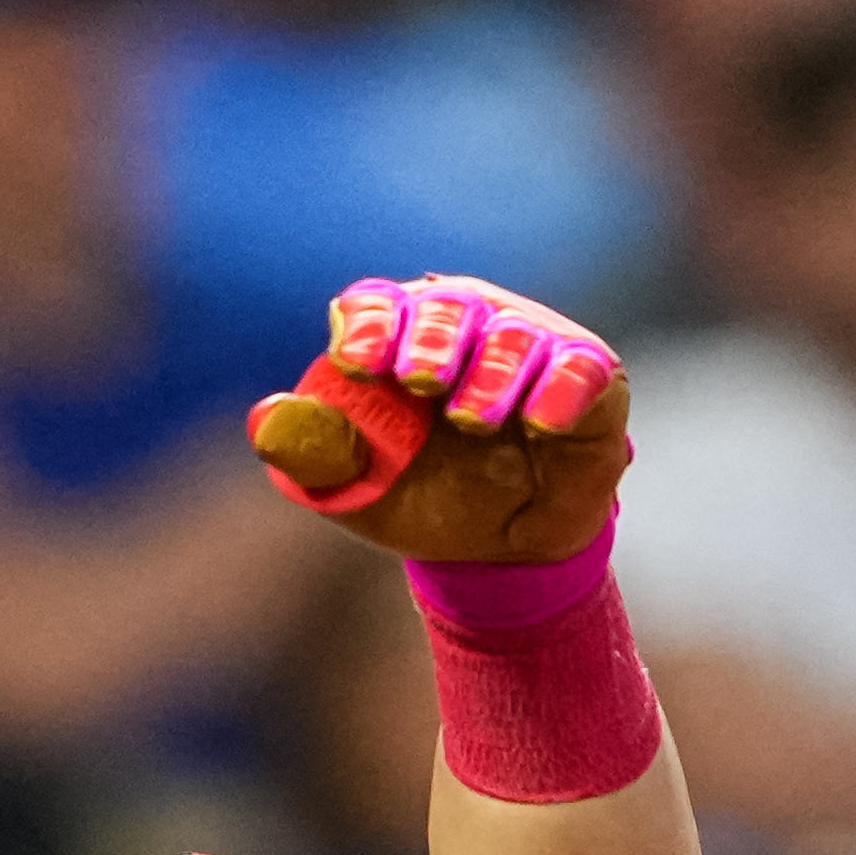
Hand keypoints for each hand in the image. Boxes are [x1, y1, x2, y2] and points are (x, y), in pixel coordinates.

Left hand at [248, 275, 630, 562]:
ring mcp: (532, 349)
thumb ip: (313, 451)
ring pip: (515, 335)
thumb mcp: (356, 485)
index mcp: (402, 338)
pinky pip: (584, 369)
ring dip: (491, 373)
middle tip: (419, 380)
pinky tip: (543, 420)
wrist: (490, 550)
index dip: (370, 322)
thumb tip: (266, 420)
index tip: (357, 361)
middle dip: (433, 338)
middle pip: (450, 305)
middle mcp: (469, 327)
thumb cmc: (418, 494)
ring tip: (471, 419)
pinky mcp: (590, 384)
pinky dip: (564, 389)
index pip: (380, 303)